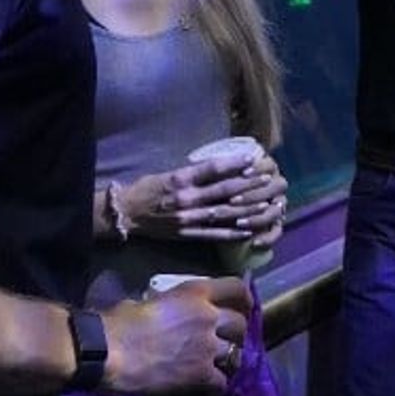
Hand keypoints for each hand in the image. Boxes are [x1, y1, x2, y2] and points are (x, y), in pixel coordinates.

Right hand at [103, 277, 250, 395]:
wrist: (108, 353)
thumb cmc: (119, 322)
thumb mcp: (149, 299)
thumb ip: (168, 303)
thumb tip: (163, 309)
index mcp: (197, 293)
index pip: (236, 288)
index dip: (244, 298)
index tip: (244, 306)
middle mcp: (209, 317)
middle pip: (240, 324)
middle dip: (237, 333)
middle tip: (228, 341)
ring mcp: (207, 347)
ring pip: (235, 353)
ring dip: (230, 360)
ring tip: (223, 366)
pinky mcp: (200, 375)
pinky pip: (222, 382)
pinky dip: (218, 386)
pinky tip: (210, 388)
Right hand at [118, 148, 287, 242]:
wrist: (126, 214)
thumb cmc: (149, 188)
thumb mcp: (170, 173)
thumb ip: (195, 171)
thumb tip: (224, 164)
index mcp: (182, 179)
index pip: (214, 169)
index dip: (236, 164)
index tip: (253, 160)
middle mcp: (187, 199)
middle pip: (224, 191)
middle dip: (249, 185)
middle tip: (268, 179)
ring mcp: (188, 219)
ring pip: (224, 213)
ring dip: (247, 209)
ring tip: (266, 203)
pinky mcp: (187, 234)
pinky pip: (214, 234)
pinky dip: (233, 233)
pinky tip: (249, 230)